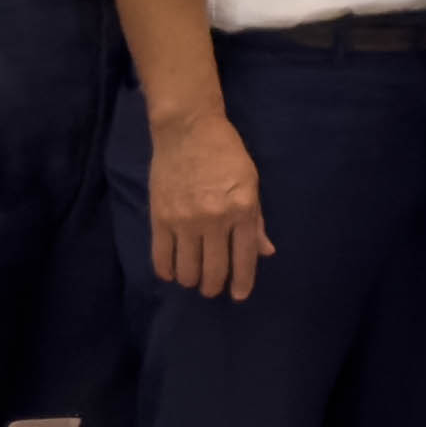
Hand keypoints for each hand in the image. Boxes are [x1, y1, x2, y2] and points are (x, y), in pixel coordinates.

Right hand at [145, 109, 269, 301]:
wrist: (188, 130)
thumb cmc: (226, 154)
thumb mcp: (251, 183)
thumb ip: (256, 220)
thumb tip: (265, 252)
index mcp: (242, 210)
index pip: (244, 258)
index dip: (242, 282)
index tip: (238, 296)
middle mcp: (214, 220)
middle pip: (214, 270)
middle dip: (214, 286)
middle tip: (213, 287)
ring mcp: (185, 221)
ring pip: (187, 270)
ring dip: (191, 280)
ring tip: (193, 279)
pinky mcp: (160, 218)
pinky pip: (161, 257)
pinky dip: (167, 271)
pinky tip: (172, 273)